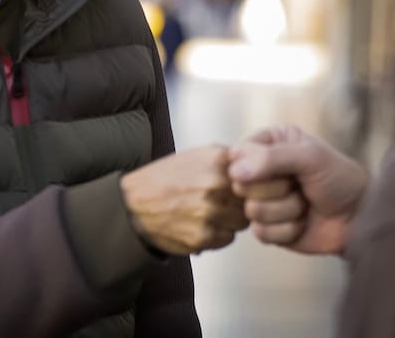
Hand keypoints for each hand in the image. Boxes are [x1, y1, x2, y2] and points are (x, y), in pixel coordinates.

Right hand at [121, 145, 248, 254]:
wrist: (135, 202)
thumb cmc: (167, 178)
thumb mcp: (198, 155)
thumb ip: (229, 161)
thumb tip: (259, 171)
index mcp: (217, 160)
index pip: (257, 177)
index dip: (253, 185)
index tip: (246, 188)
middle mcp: (215, 185)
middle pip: (251, 202)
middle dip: (240, 203)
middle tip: (225, 202)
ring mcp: (210, 212)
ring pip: (241, 223)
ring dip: (231, 221)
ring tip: (211, 213)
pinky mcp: (203, 237)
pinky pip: (226, 239)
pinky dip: (218, 235)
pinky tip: (201, 224)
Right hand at [228, 125, 368, 255]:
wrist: (361, 218)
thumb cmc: (340, 179)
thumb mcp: (309, 157)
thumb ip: (270, 158)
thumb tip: (234, 172)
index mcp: (269, 143)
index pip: (238, 154)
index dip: (253, 165)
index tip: (282, 168)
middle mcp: (262, 170)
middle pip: (240, 184)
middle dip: (275, 189)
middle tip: (298, 185)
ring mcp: (264, 200)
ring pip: (252, 210)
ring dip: (286, 210)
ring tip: (305, 203)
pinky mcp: (269, 228)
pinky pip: (261, 233)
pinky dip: (287, 230)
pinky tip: (303, 223)